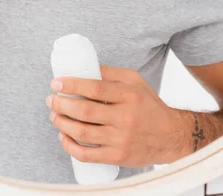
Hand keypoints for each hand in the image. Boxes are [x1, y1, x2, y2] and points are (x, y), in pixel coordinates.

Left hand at [47, 65, 175, 166]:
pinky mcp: (117, 157)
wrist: (171, 136)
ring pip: (82, 133)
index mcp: (129, 96)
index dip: (72, 85)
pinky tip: (63, 137)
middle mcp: (125, 117)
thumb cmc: (150, 105)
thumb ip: (112, 74)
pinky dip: (70, 146)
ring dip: (62, 123)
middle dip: (62, 104)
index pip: (95, 89)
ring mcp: (121, 139)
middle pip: (85, 111)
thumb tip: (87, 67)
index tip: (57, 83)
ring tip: (54, 116)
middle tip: (51, 99)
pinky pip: (87, 155)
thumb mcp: (136, 81)